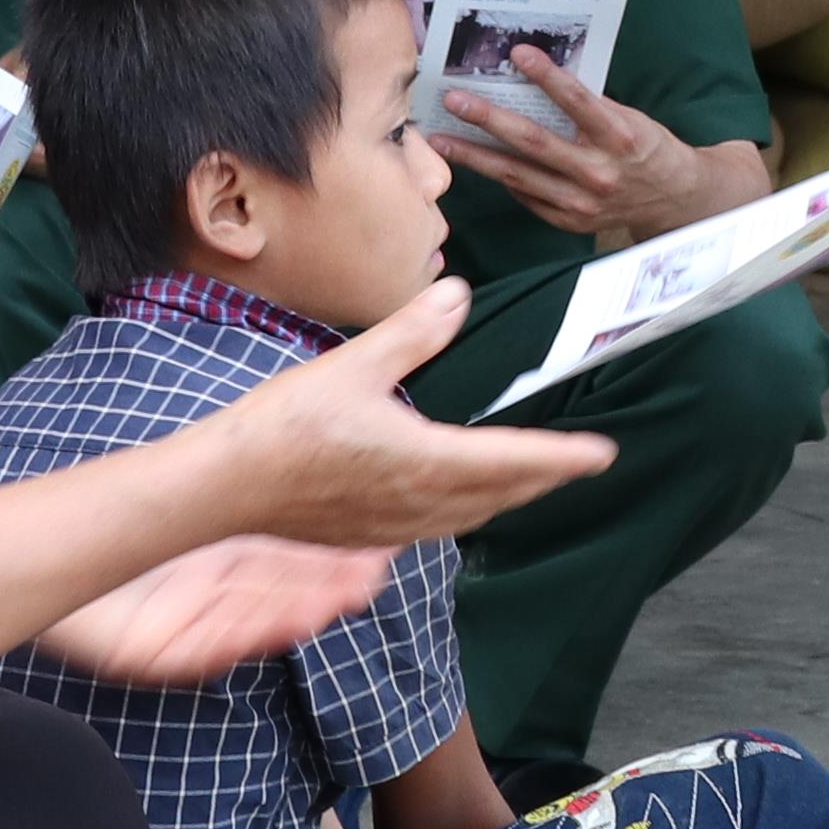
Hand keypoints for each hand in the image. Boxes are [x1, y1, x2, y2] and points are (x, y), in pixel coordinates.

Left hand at [31, 534, 400, 685]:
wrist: (36, 559)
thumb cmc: (106, 529)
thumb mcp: (181, 509)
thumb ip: (232, 501)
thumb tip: (283, 467)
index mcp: (214, 568)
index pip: (281, 567)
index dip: (326, 565)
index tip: (374, 552)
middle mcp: (205, 602)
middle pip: (273, 599)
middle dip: (322, 591)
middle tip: (368, 581)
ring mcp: (181, 631)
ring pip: (246, 625)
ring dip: (293, 615)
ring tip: (335, 602)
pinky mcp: (151, 656)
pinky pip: (203, 650)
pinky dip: (240, 638)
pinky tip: (274, 624)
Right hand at [205, 279, 609, 547]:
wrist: (226, 489)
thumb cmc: (283, 427)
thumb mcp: (352, 366)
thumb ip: (411, 333)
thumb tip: (456, 293)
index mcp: (425, 461)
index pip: (513, 460)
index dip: (563, 458)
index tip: (601, 454)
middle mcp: (421, 504)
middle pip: (503, 495)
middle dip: (545, 477)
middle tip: (579, 462)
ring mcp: (397, 526)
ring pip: (474, 514)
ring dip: (509, 495)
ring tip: (533, 477)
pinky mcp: (373, 535)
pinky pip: (441, 525)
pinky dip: (469, 508)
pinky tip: (460, 495)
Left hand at [429, 56, 711, 241]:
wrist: (673, 201)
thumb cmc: (647, 148)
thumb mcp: (630, 119)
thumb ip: (589, 106)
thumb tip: (537, 79)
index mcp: (620, 137)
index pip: (578, 101)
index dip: (548, 77)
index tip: (518, 52)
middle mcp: (598, 172)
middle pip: (535, 142)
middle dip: (489, 119)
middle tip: (454, 100)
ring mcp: (581, 202)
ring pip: (518, 175)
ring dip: (475, 155)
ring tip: (440, 139)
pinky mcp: (569, 221)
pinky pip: (526, 195)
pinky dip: (500, 177)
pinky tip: (474, 161)